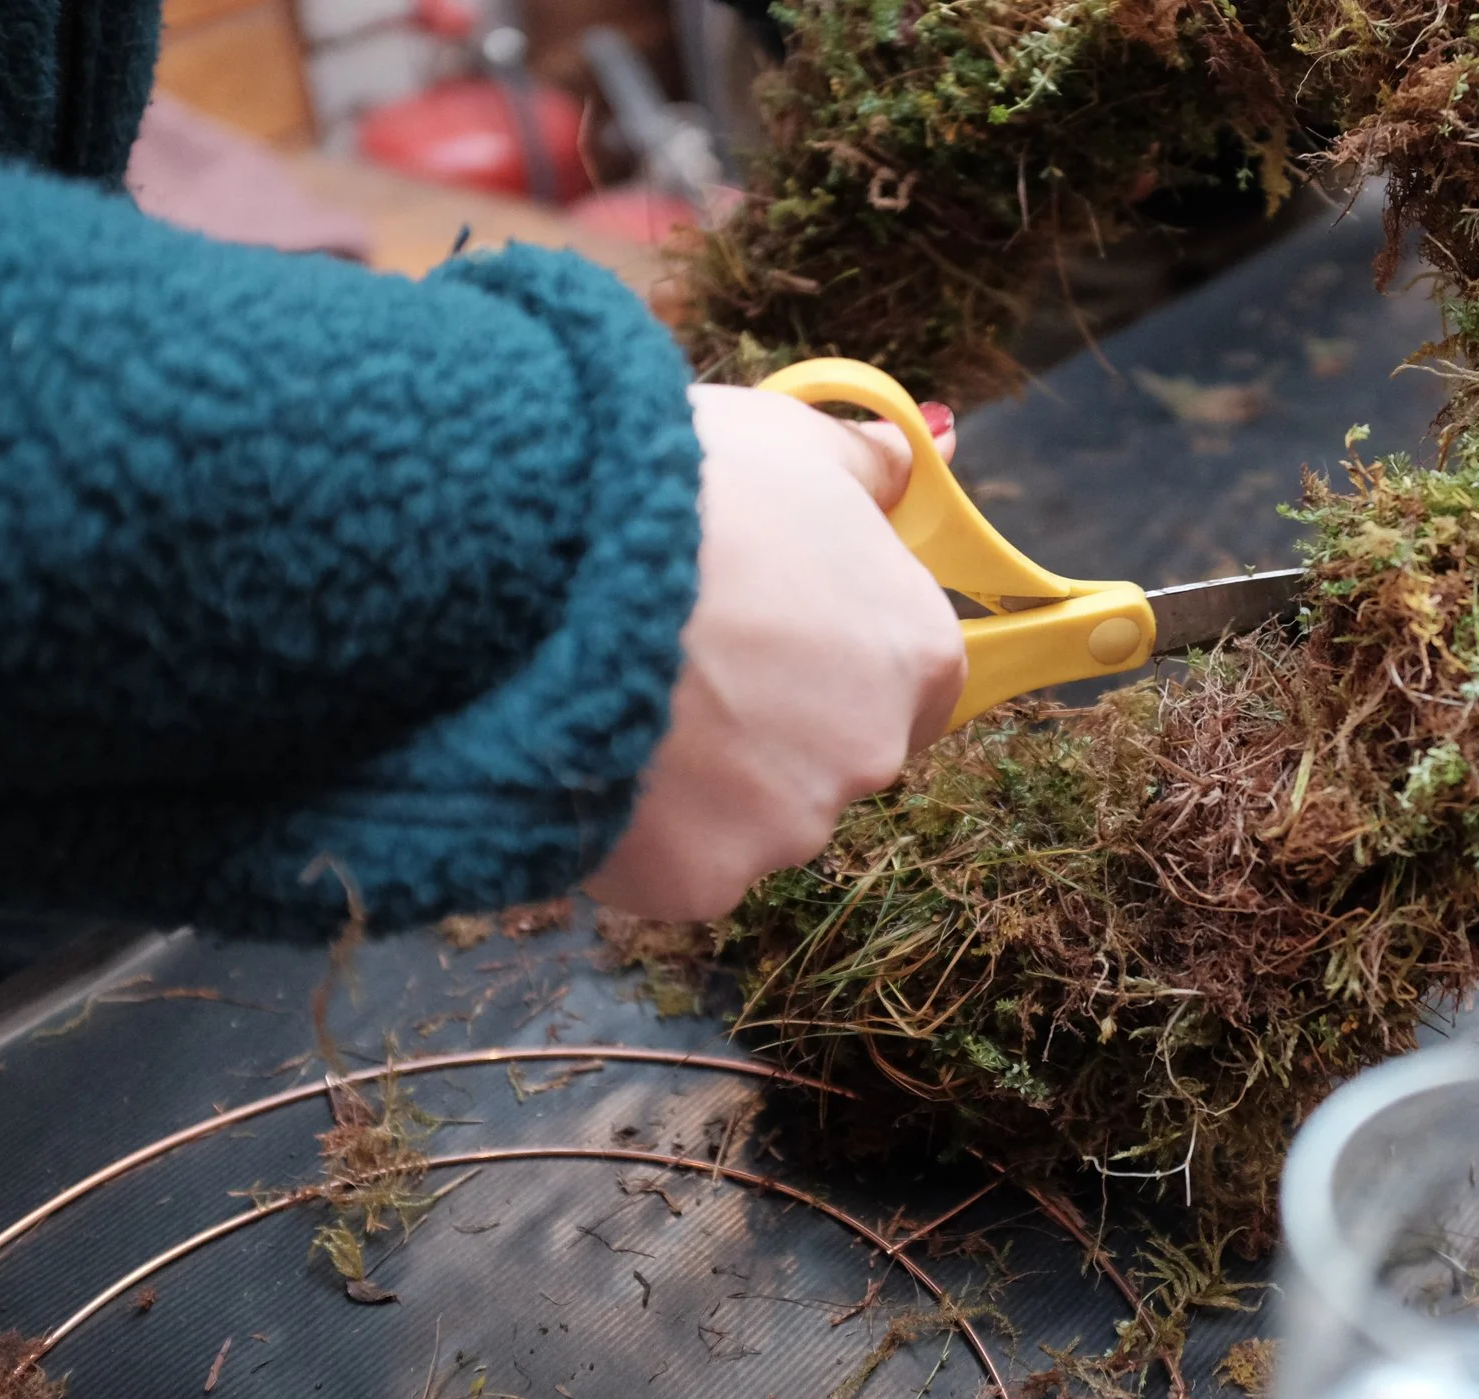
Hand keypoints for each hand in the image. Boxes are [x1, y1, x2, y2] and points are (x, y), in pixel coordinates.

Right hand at [584, 386, 965, 920]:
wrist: (547, 563)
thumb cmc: (681, 487)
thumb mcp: (790, 439)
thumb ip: (871, 463)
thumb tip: (932, 445)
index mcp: (917, 652)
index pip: (911, 685)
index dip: (833, 659)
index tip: (765, 633)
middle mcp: (875, 753)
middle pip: (831, 757)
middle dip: (767, 725)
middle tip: (679, 658)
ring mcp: (789, 827)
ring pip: (750, 817)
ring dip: (698, 781)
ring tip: (622, 695)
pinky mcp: (701, 880)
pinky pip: (673, 864)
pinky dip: (635, 829)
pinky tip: (591, 752)